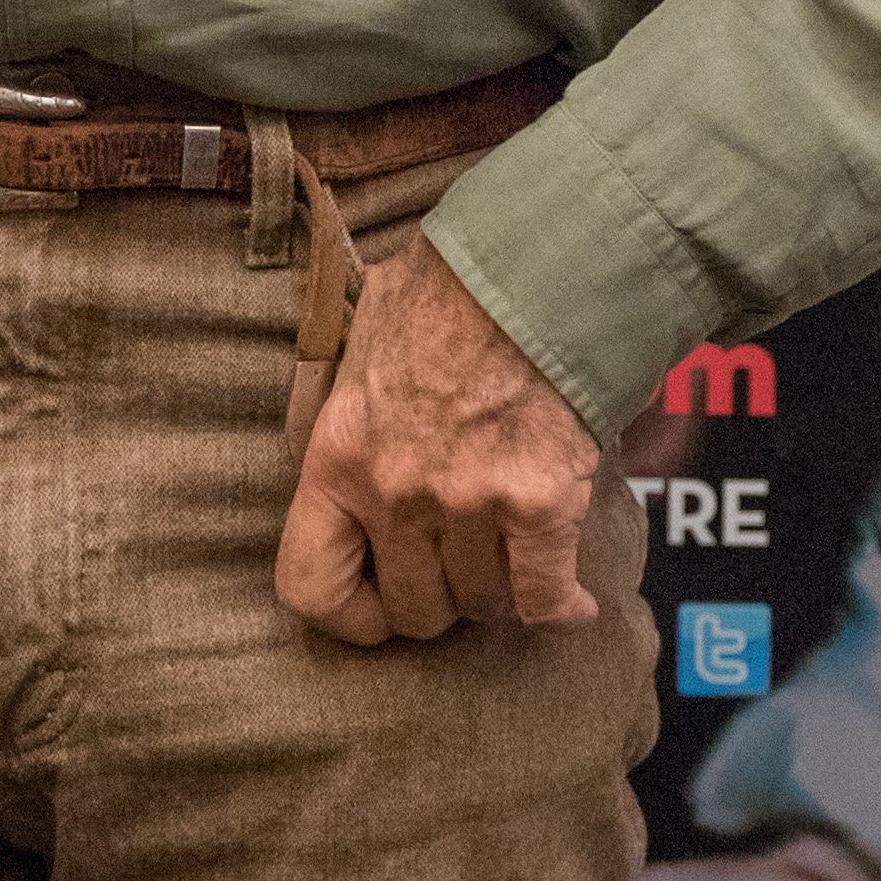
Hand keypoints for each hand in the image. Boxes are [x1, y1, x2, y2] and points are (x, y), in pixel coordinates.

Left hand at [274, 233, 601, 641]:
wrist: (532, 266)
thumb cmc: (447, 290)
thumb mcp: (364, 339)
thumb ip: (354, 405)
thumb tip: (353, 430)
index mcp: (338, 453)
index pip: (309, 585)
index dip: (347, 615)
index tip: (377, 607)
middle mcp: (394, 491)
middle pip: (413, 610)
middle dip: (438, 601)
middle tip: (457, 571)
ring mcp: (467, 502)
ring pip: (482, 607)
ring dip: (498, 592)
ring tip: (508, 559)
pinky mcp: (538, 505)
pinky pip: (541, 597)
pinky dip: (559, 606)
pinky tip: (570, 598)